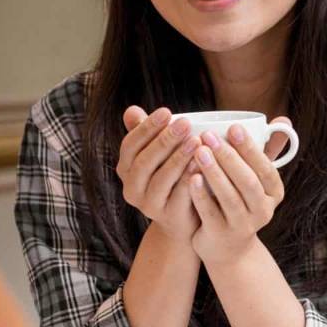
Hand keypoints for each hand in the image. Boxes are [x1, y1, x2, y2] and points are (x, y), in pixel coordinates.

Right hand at [117, 106, 202, 244]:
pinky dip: (189, 179)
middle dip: (165, 141)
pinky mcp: (169, 216)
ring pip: (161, 180)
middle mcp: (131, 188)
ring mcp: (149, 205)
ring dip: (178, 159)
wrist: (183, 217)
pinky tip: (201, 164)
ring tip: (196, 141)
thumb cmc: (171, 176)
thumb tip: (131, 110)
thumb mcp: (157, 154)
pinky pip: (179, 197)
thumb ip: (146, 133)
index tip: (167, 111)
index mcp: (126, 169)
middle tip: (185, 123)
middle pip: (145, 162)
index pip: (130, 145)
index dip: (147, 128)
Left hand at [187, 118, 291, 265]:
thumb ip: (266, 150)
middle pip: (248, 182)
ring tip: (198, 152)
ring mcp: (243, 226)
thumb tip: (283, 119)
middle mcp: (263, 210)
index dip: (249, 148)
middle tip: (209, 136)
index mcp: (274, 192)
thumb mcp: (255, 178)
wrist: (228, 249)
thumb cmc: (240, 201)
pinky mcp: (221, 235)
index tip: (233, 127)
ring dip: (214, 173)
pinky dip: (201, 194)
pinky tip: (191, 177)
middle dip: (228, 157)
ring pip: (229, 197)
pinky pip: (211, 212)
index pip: (265, 168)